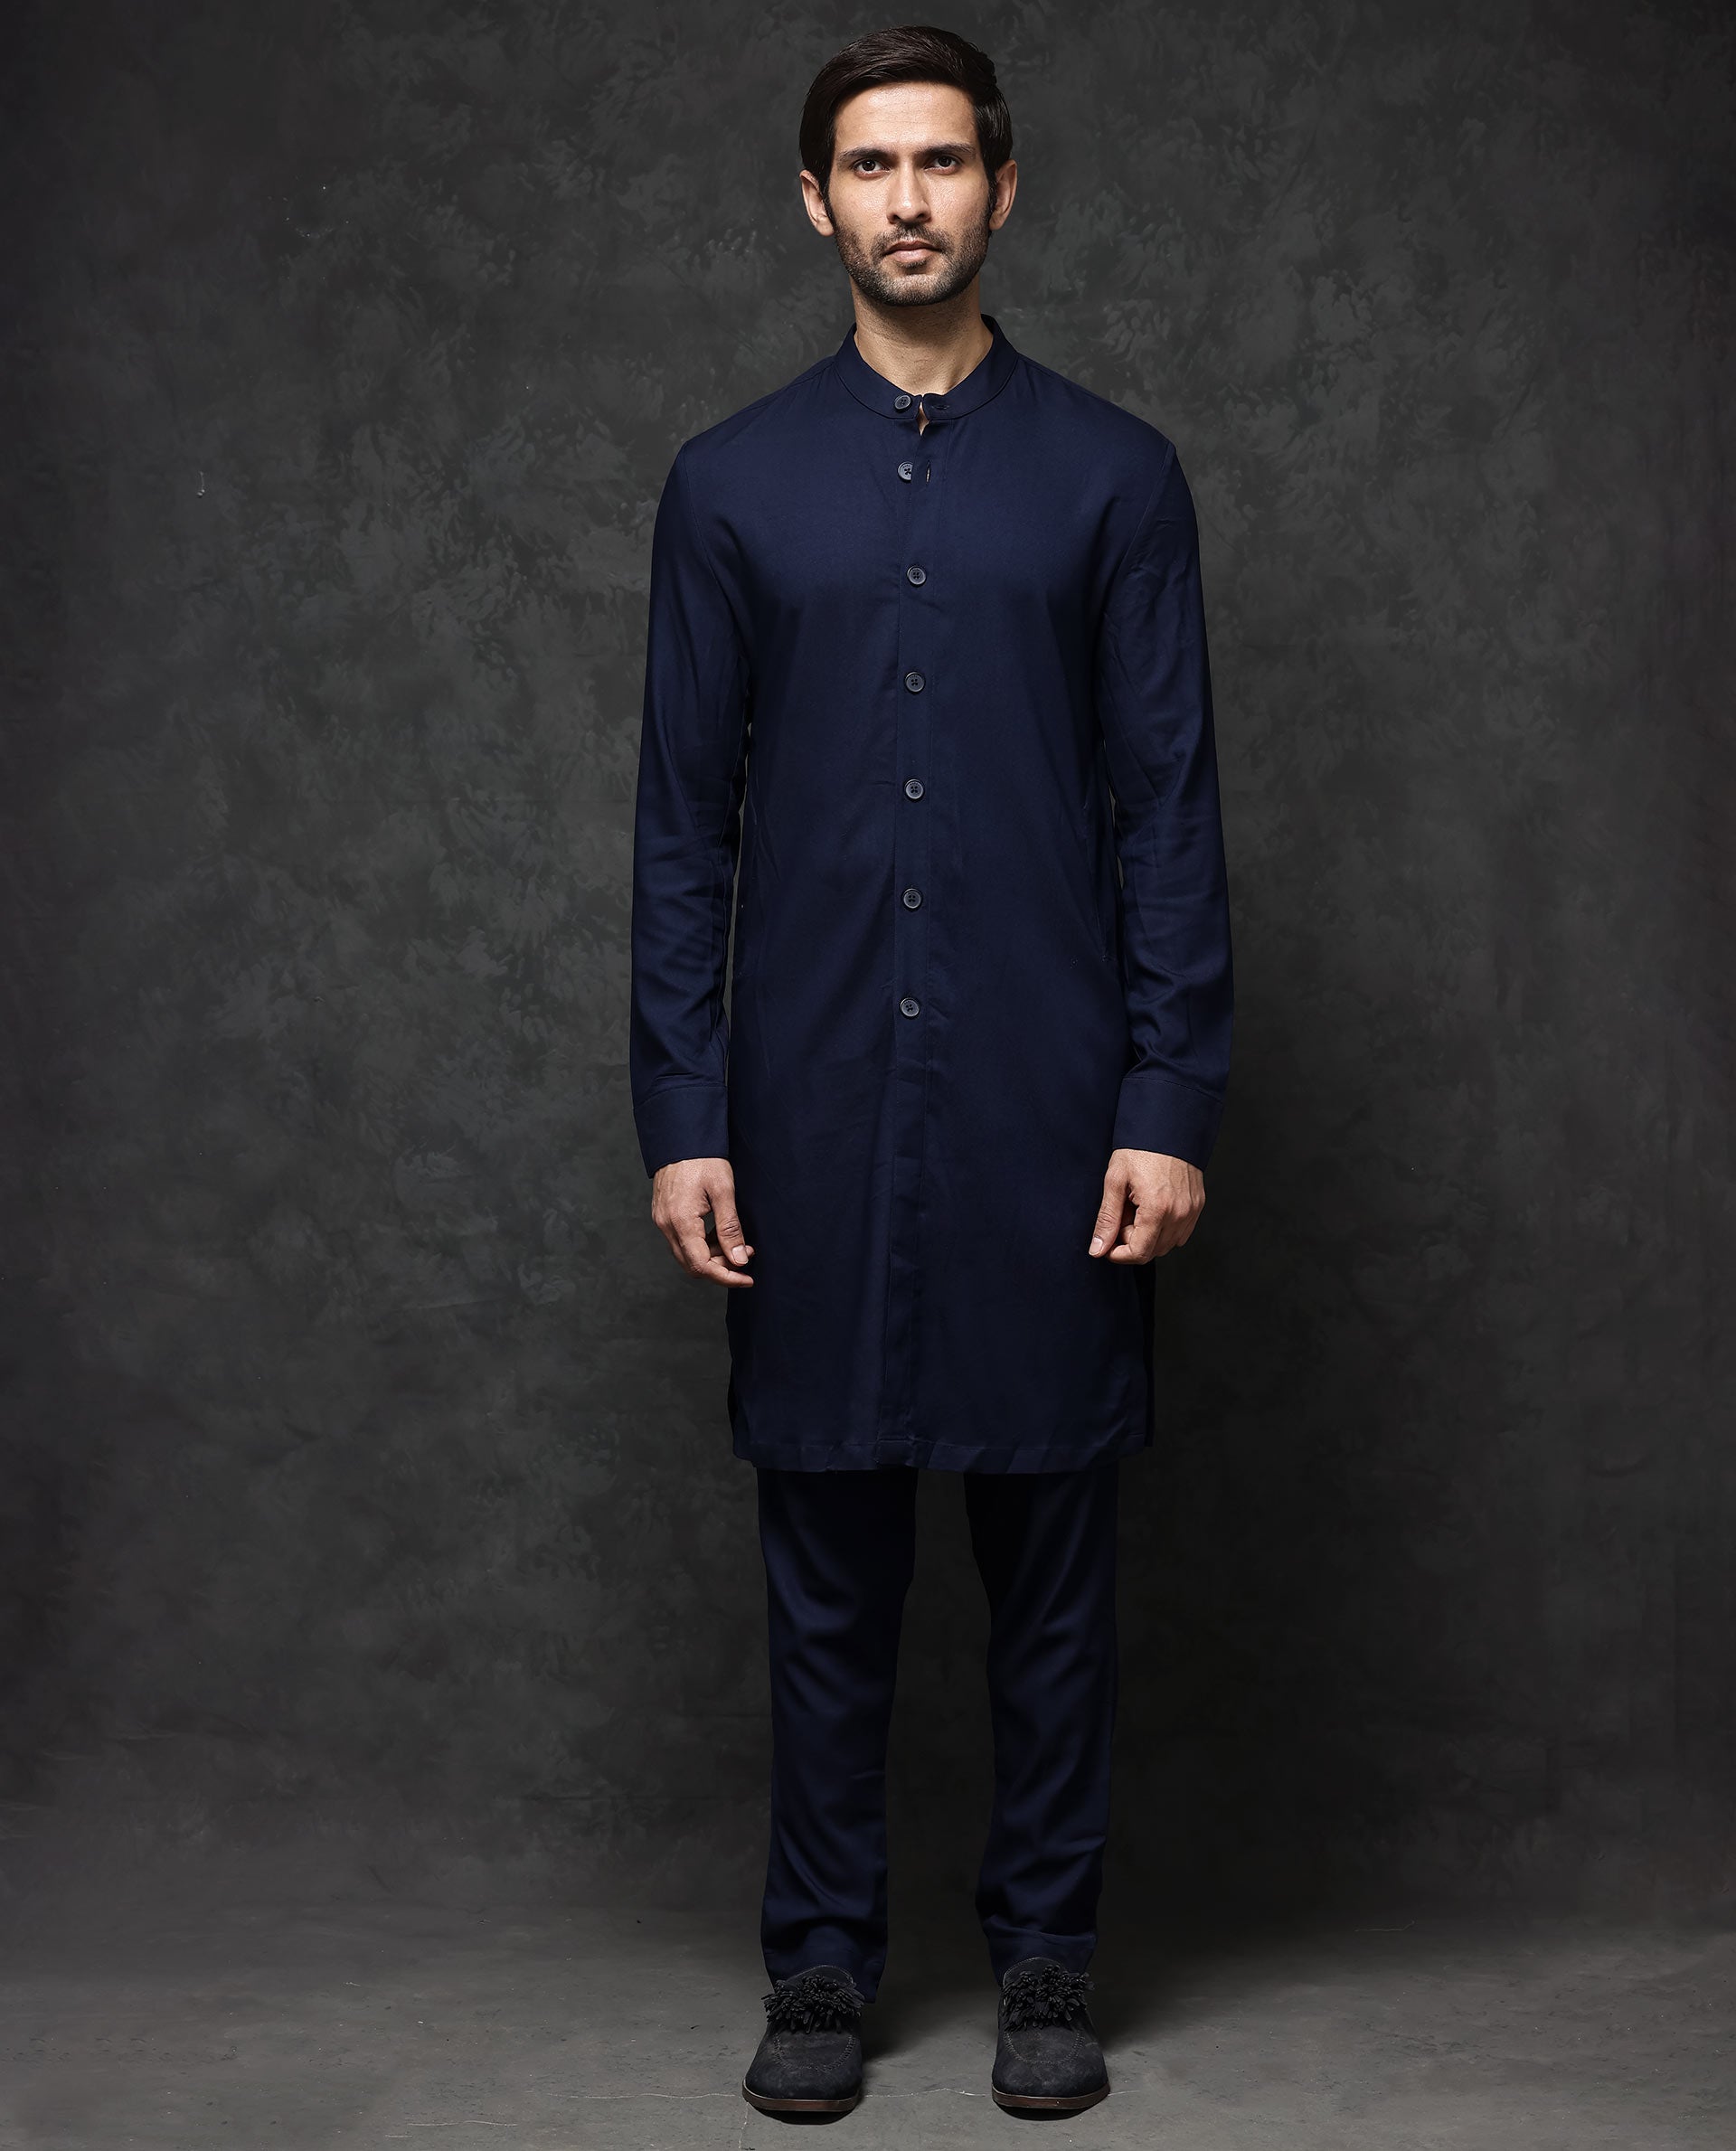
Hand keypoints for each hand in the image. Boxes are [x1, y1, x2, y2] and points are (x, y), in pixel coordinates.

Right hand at [651, 1157, 754, 1286]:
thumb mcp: (724, 1192)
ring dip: (713, 1256)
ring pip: (687, 1255)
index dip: (726, 1277)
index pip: (702, 1265)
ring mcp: (662, 1221)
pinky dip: (703, 1245)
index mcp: (681, 1221)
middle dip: (721, 1268)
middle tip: (746, 1256)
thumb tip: (739, 1260)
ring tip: (738, 1243)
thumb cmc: (703, 1160)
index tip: (747, 1278)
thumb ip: (731, 1229)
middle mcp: (666, 1225)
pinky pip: (683, 1241)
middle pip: (692, 1266)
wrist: (681, 1138)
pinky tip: (720, 1234)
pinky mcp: (664, 1216)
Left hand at [1087, 1148, 1203, 1262]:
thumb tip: (1098, 1249)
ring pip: (1167, 1245)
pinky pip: (1180, 1233)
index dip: (1118, 1254)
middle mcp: (1179, 1214)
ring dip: (1148, 1236)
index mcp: (1157, 1209)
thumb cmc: (1140, 1149)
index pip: (1139, 1253)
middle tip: (1122, 1215)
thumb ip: (1107, 1219)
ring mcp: (1191, 1211)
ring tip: (1137, 1209)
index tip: (1107, 1244)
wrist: (1168, 1127)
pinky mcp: (1197, 1206)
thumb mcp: (1115, 1181)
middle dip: (1132, 1242)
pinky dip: (1164, 1230)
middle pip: (1152, 1252)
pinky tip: (1152, 1209)